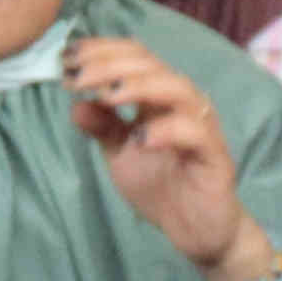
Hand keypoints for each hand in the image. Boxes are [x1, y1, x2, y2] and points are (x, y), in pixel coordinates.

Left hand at [68, 38, 270, 280]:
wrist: (194, 230)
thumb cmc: (161, 186)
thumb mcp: (119, 153)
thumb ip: (102, 126)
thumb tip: (75, 103)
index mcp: (159, 96)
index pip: (134, 57)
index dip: (101, 50)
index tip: (66, 58)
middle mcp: (182, 103)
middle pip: (151, 65)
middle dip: (110, 66)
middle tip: (77, 78)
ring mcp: (201, 126)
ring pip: (177, 89)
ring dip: (139, 86)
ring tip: (107, 96)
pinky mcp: (214, 155)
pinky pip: (195, 132)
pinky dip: (167, 130)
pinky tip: (140, 138)